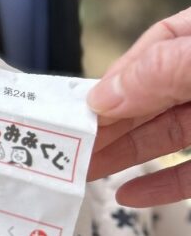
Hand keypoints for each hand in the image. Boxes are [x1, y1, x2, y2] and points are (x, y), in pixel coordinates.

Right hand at [86, 7, 190, 205]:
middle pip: (155, 95)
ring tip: (83, 171)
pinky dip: (162, 187)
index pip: (163, 40)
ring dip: (123, 154)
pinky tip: (129, 195)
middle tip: (69, 144)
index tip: (89, 102)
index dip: (123, 71)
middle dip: (110, 121)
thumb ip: (164, 71)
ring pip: (168, 136)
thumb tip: (103, 96)